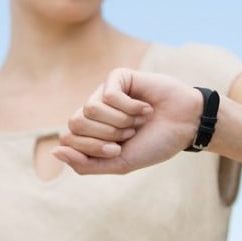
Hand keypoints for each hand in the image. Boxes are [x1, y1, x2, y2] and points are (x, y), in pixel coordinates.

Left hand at [53, 68, 202, 173]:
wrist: (186, 127)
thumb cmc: (153, 144)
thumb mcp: (119, 163)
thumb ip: (85, 164)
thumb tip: (56, 151)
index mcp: (89, 132)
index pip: (67, 139)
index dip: (93, 148)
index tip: (118, 150)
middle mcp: (93, 111)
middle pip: (75, 124)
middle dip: (105, 135)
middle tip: (128, 134)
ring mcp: (104, 92)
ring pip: (90, 109)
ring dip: (120, 121)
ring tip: (137, 121)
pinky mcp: (118, 77)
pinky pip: (109, 94)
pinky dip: (130, 107)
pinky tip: (145, 107)